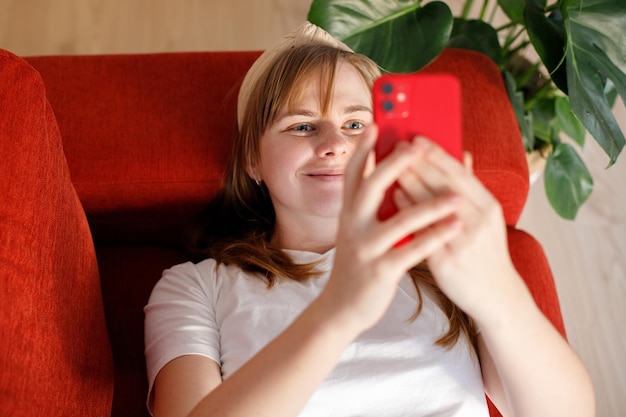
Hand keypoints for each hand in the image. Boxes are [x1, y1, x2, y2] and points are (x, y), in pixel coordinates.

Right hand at [319, 128, 463, 334]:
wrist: (343, 307)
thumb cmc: (360, 262)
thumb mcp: (359, 231)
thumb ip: (374, 206)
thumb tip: (399, 177)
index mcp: (349, 213)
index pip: (354, 174)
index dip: (363, 149)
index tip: (375, 126)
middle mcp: (352, 226)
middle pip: (371, 188)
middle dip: (394, 165)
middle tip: (416, 146)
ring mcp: (365, 248)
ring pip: (398, 221)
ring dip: (428, 205)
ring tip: (455, 196)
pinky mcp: (380, 271)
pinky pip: (411, 251)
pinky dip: (434, 237)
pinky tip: (456, 227)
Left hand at [394, 137, 520, 322]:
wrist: (496, 296)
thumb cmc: (486, 251)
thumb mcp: (488, 218)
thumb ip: (471, 187)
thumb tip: (462, 154)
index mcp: (489, 207)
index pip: (459, 173)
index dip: (436, 153)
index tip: (416, 137)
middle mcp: (478, 223)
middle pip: (442, 186)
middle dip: (416, 163)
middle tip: (396, 145)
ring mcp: (462, 244)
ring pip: (430, 207)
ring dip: (408, 182)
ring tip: (388, 165)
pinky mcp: (446, 264)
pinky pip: (421, 233)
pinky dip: (407, 212)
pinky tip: (393, 197)